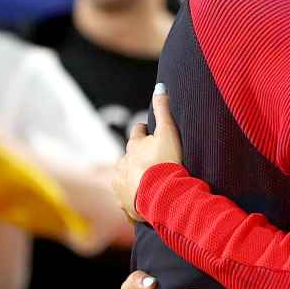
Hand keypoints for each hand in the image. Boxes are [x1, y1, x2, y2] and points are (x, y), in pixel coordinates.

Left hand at [112, 86, 182, 220]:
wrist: (161, 196)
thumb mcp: (168, 132)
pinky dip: (133, 196)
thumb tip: (159, 87)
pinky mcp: (123, 202)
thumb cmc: (166, 162)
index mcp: (134, 146)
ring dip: (134, 177)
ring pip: (125, 176)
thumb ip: (163, 110)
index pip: (137, 133)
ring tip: (148, 182)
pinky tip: (143, 199)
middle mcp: (123, 163)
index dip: (144, 131)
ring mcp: (121, 184)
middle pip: (129, 156)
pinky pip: (126, 198)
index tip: (148, 131)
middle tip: (152, 159)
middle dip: (138, 156)